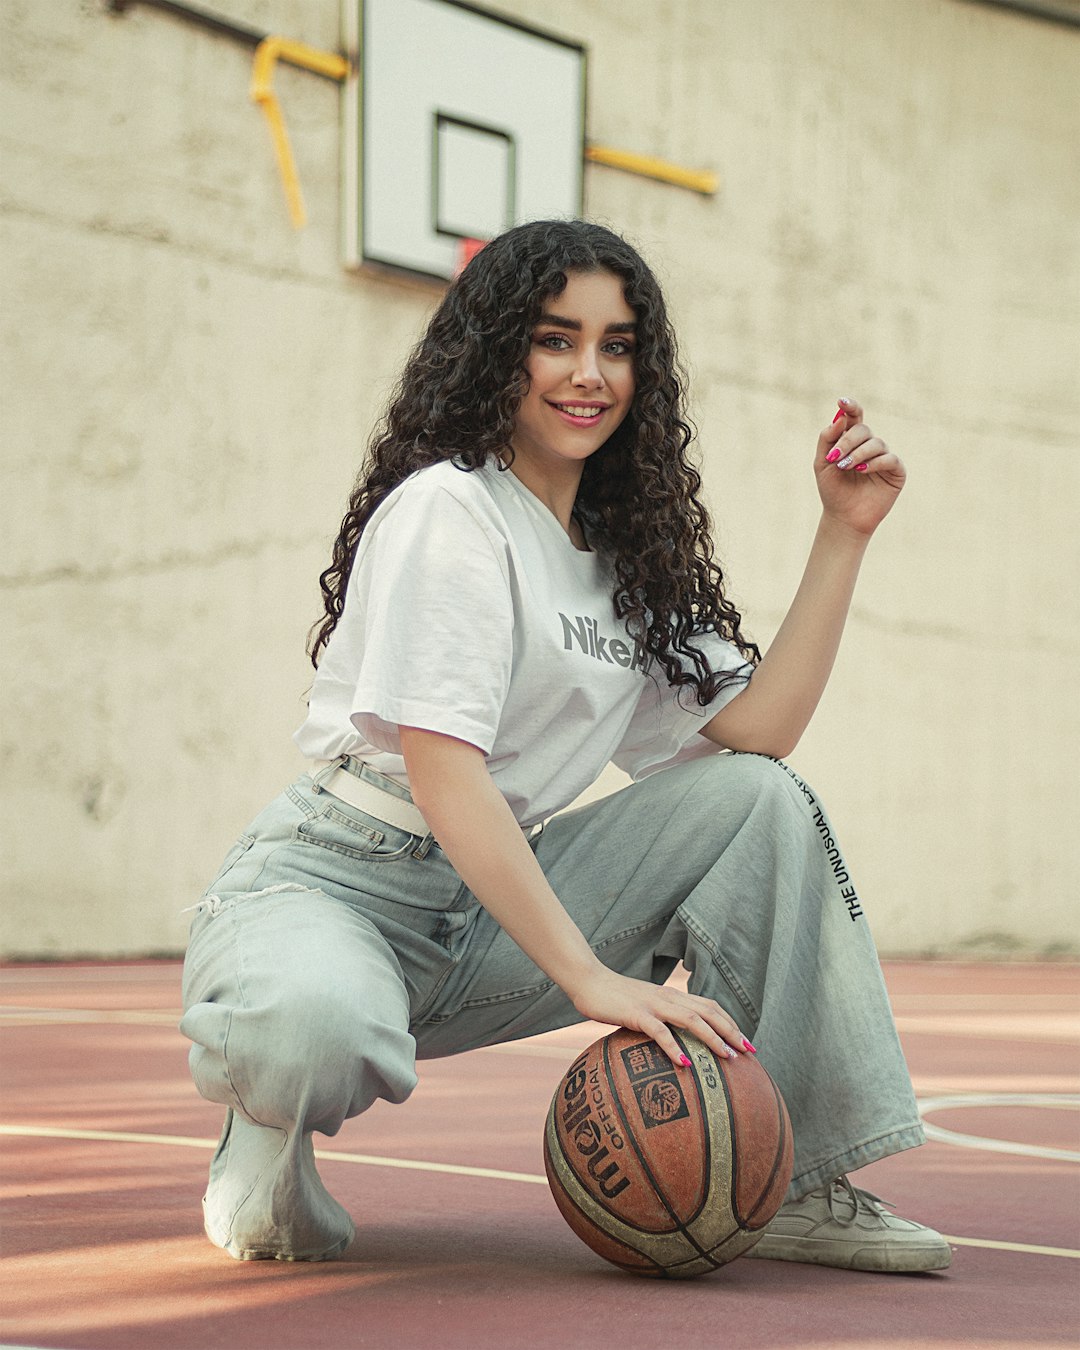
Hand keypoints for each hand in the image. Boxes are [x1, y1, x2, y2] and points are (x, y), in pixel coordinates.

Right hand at [567, 964, 750, 1067]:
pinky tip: (685, 1064)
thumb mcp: (641, 1008)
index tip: (746, 1042)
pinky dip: (674, 1047)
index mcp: (671, 996)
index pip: (709, 1005)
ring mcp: (653, 1004)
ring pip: (691, 1019)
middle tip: (749, 1051)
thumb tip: (671, 1042)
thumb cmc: (612, 998)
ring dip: (712, 1038)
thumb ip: (657, 1019)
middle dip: (731, 1031)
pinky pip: (659, 1031)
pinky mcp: (636, 1013)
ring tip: (728, 1057)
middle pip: (708, 1011)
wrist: (587, 980)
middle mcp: (668, 997)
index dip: (730, 1022)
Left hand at [814, 396, 905, 536]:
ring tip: (846, 467)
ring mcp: (884, 456)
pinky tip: (863, 470)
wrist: (843, 517)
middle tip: (835, 458)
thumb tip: (838, 417)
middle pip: (863, 430)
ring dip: (858, 454)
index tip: (841, 402)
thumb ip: (827, 439)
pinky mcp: (896, 471)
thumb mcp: (822, 463)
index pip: (854, 417)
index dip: (850, 407)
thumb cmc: (833, 490)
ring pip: (876, 443)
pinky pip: (889, 458)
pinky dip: (875, 462)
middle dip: (847, 442)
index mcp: (852, 441)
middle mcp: (870, 445)